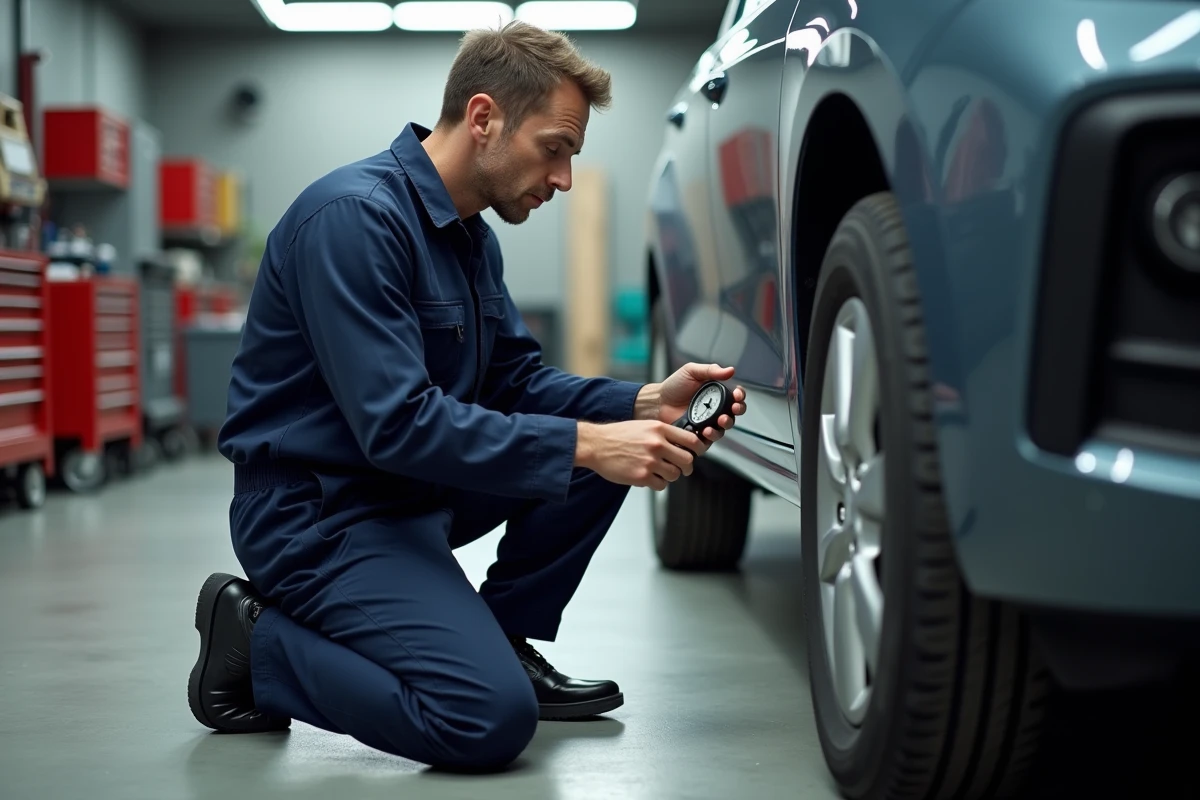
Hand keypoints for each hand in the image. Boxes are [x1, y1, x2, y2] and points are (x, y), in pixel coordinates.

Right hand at [575, 420, 701, 490]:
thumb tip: (681, 445)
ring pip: (674, 475)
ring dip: (670, 476)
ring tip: (659, 472)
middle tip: (681, 469)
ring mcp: (650, 461)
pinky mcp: (641, 476)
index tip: (694, 454)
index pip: (691, 440)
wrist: (596, 445)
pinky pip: (661, 485)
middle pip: (687, 461)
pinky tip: (648, 477)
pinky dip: (657, 484)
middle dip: (686, 467)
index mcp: (659, 429)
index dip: (697, 450)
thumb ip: (663, 434)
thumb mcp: (644, 426)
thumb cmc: (618, 436)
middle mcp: (657, 444)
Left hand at [655, 363, 746, 448]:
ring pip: (724, 427)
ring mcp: (708, 422)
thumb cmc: (673, 386)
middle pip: (734, 413)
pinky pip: (710, 439)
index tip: (738, 395)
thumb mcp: (692, 372)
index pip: (735, 396)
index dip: (740, 396)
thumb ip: (711, 370)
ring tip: (720, 420)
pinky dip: (711, 436)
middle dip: (738, 410)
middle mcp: (715, 409)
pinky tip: (707, 430)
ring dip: (726, 424)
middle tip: (733, 408)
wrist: (658, 402)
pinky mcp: (699, 434)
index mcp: (716, 394)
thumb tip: (730, 370)